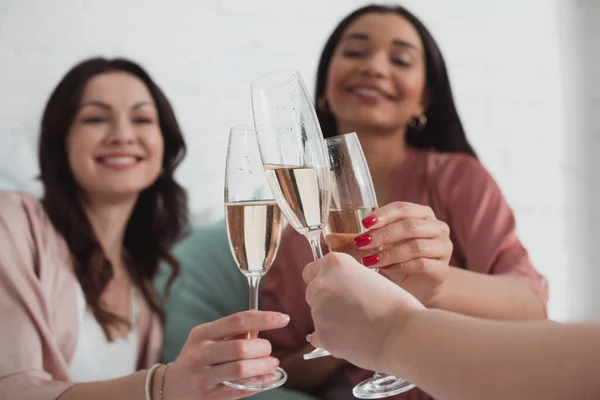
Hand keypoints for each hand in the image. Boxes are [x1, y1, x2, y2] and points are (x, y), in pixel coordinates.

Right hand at [164, 310, 289, 398]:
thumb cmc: (199, 356)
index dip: (263, 319)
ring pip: (242, 370)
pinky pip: (241, 389)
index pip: (237, 321)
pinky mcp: (210, 397)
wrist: (172, 386)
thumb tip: (264, 323)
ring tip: (273, 363)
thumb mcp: (208, 338)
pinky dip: (261, 383)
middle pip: (241, 347)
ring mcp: (204, 377)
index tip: (283, 319)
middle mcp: (201, 353)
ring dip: (264, 366)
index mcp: (203, 333)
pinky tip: (270, 378)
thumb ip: (233, 332)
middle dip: (263, 348)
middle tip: (269, 350)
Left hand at [302, 252, 424, 372]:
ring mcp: (318, 311)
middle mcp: (321, 284)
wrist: (404, 335)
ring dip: (330, 319)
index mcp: (334, 264)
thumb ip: (348, 279)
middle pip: (313, 291)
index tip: (335, 287)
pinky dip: (331, 338)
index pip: (313, 269)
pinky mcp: (322, 335)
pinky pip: (319, 336)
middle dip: (326, 299)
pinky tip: (351, 338)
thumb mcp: (370, 277)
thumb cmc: (397, 305)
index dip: (325, 279)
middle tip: (349, 308)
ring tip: (357, 326)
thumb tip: (341, 287)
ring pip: (317, 314)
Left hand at [354, 201, 451, 304]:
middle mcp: (438, 228)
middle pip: (410, 226)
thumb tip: (338, 238)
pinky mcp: (442, 270)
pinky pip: (421, 265)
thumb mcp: (386, 243)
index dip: (383, 214)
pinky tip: (385, 270)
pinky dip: (399, 267)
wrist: (417, 288)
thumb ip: (372, 234)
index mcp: (423, 215)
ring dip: (388, 253)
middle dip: (382, 234)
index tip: (364, 223)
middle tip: (361, 243)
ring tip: (368, 261)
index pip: (403, 208)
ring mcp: (443, 249)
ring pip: (415, 246)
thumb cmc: (399, 260)